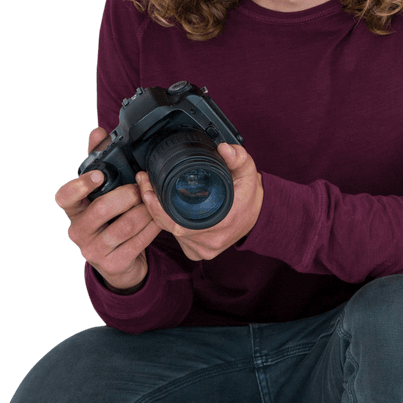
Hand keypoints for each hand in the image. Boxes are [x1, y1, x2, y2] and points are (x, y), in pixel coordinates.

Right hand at [54, 126, 160, 289]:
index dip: (80, 186)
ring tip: (153, 202)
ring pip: (125, 225)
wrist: (119, 263)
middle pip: (102, 209)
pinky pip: (139, 241)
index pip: (64, 197)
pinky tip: (159, 219)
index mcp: (73, 211)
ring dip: (145, 211)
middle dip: (127, 195)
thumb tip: (97, 132)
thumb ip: (97, 163)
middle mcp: (78, 231)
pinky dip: (153, 227)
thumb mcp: (101, 195)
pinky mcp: (114, 264)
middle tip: (140, 189)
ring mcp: (94, 251)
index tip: (99, 175)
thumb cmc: (109, 221)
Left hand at [136, 142, 263, 260]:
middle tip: (144, 183)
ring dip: (158, 214)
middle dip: (151, 205)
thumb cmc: (248, 194)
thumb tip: (224, 148)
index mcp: (220, 223)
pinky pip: (176, 239)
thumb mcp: (247, 171)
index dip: (157, 207)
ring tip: (150, 191)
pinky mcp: (199, 253)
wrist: (258, 216)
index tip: (147, 188)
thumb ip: (237, 157)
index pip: (177, 222)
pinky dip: (168, 224)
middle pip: (169, 227)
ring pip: (170, 234)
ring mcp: (204, 250)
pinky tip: (162, 208)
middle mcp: (210, 241)